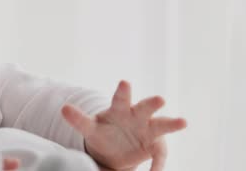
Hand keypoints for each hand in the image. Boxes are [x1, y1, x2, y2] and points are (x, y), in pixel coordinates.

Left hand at [61, 80, 186, 170]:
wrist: (115, 149)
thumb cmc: (103, 131)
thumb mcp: (89, 127)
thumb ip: (78, 119)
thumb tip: (62, 108)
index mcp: (119, 108)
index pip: (120, 98)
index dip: (123, 91)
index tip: (124, 82)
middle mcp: (137, 115)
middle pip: (145, 106)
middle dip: (152, 103)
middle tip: (160, 99)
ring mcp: (149, 129)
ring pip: (162, 125)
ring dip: (172, 123)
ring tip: (182, 121)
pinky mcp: (156, 145)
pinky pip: (159, 154)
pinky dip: (157, 164)